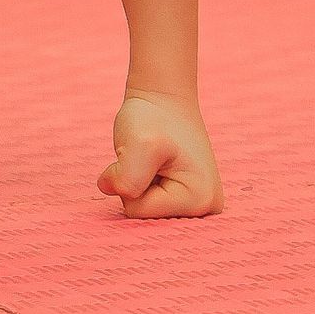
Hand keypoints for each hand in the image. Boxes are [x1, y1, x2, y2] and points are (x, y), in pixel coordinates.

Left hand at [97, 89, 223, 218]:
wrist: (164, 98)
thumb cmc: (154, 117)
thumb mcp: (139, 145)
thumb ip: (126, 179)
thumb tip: (109, 190)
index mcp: (199, 200)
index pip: (139, 212)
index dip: (127, 182)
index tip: (143, 157)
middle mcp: (205, 209)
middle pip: (142, 215)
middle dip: (134, 185)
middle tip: (148, 159)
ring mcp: (198, 205)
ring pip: (142, 208)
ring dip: (137, 182)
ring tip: (152, 160)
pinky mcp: (186, 198)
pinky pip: (147, 201)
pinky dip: (142, 182)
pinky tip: (155, 166)